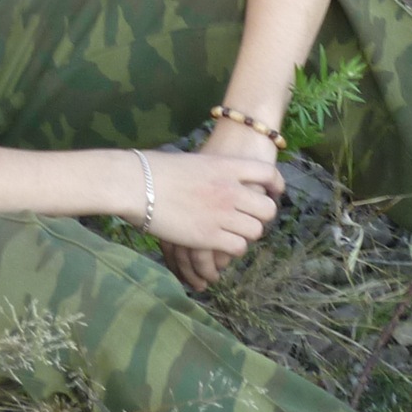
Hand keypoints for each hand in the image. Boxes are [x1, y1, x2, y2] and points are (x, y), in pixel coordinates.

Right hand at [151, 126, 282, 291]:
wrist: (135, 183)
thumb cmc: (154, 169)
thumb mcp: (194, 162)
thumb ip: (214, 171)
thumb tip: (218, 177)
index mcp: (226, 166)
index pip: (267, 174)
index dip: (275, 185)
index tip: (273, 192)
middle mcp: (230, 189)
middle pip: (267, 209)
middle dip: (262, 217)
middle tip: (250, 219)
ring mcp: (221, 214)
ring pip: (255, 231)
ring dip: (247, 234)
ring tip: (235, 234)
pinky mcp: (208, 236)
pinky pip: (237, 248)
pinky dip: (232, 249)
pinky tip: (222, 246)